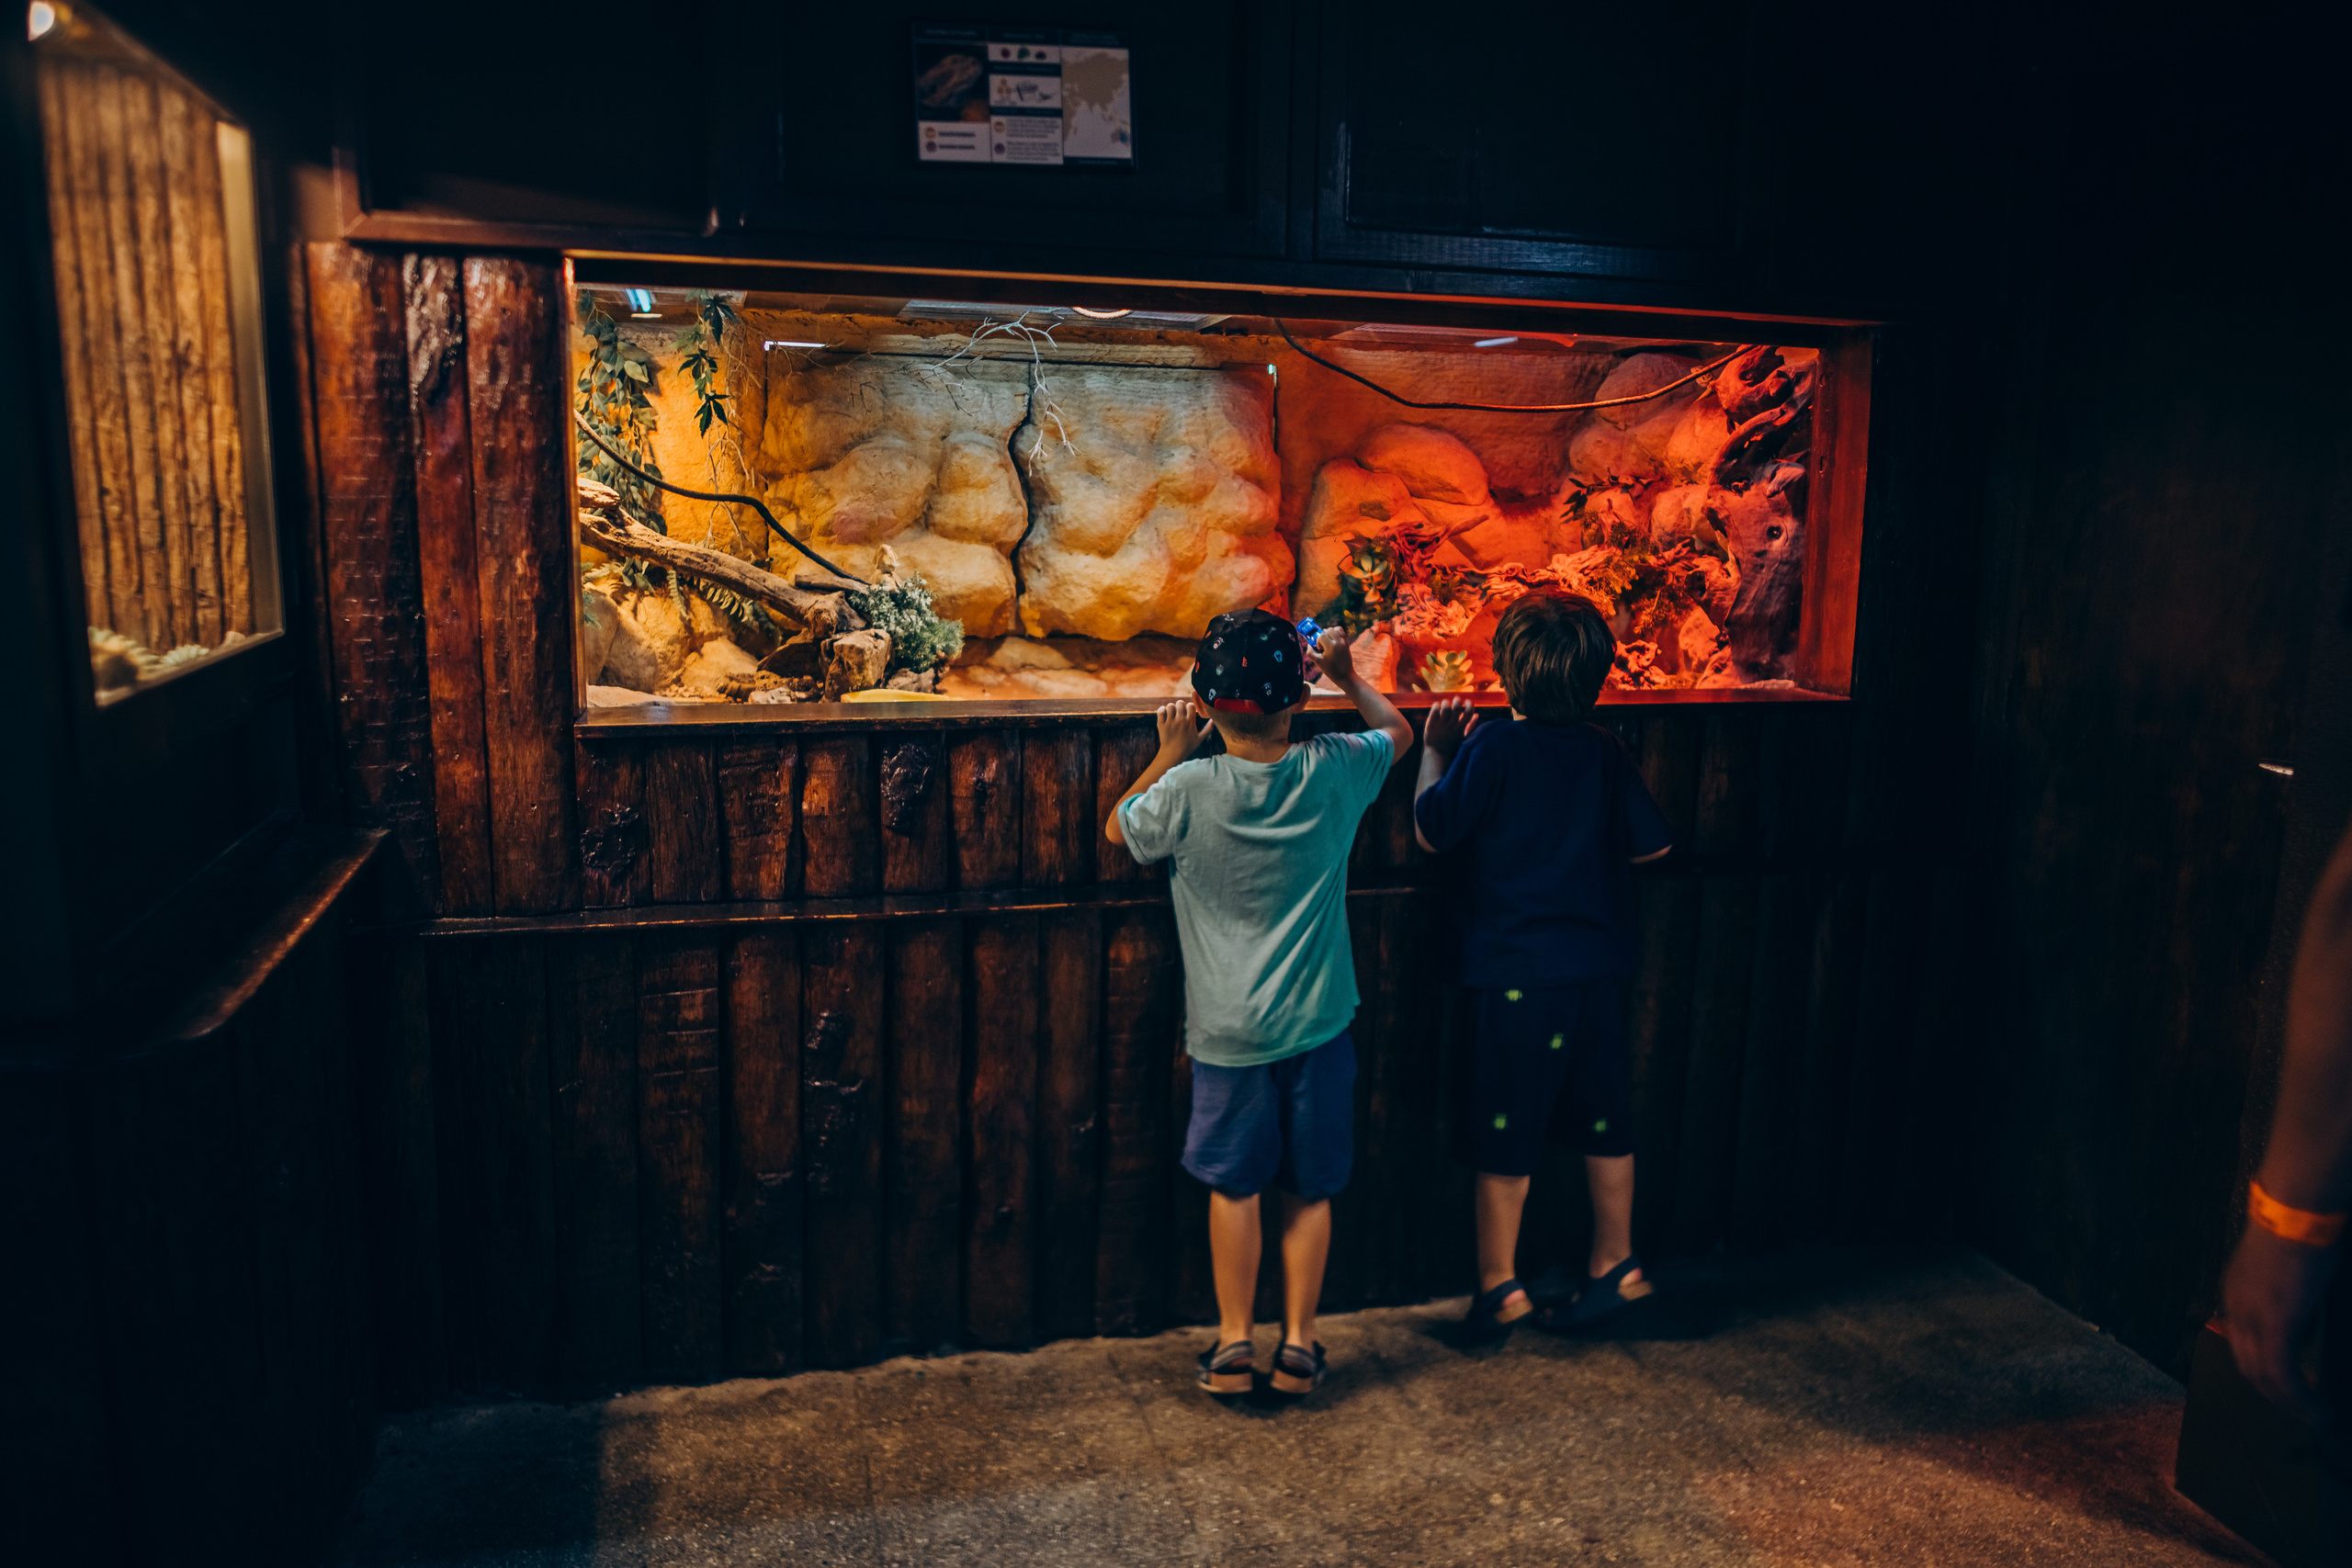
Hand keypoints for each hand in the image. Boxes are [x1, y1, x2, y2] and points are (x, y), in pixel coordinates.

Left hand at [1154, 699, 1208, 760]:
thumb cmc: (1187, 747)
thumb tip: (1213, 720)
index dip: (1190, 707)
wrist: (1173, 754)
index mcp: (1190, 722)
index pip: (1191, 705)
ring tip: (1172, 714)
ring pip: (1170, 705)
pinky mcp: (1161, 724)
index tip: (1189, 712)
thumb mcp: (1199, 739)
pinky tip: (1165, 714)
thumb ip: (1207, 729)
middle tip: (1180, 712)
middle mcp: (1180, 720)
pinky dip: (1162, 710)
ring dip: (1171, 708)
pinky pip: (1160, 710)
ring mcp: (1170, 722)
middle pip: (1180, 703)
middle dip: (1180, 706)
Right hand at [1311, 626, 1356, 686]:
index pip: (1321, 636)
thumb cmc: (1331, 670)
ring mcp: (1344, 642)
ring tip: (1328, 641)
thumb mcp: (1318, 662)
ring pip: (1336, 628)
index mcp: (1332, 647)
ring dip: (1330, 633)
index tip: (1320, 650)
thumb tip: (1309, 644)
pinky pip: (1341, 632)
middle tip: (1324, 645)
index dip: (1318, 642)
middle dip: (1324, 635)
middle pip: (1328, 630)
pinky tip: (1333, 641)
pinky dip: (1336, 633)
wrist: (1345, 675)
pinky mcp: (1347, 643)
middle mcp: (1339, 642)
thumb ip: (1310, 652)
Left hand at [1424, 696, 1479, 759]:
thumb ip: (1470, 726)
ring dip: (1446, 703)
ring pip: (1445, 708)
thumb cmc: (1452, 745)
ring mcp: (1441, 725)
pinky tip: (1437, 705)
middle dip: (1457, 701)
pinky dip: (1436, 706)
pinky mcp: (1431, 725)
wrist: (1437, 754)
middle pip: (1456, 709)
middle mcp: (1451, 726)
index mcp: (1460, 729)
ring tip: (1446, 703)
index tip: (1468, 701)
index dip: (1470, 705)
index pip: (1468, 714)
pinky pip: (1434, 711)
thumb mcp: (1463, 737)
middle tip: (1457, 699)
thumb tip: (1476, 714)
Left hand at [2222, 1222, 2340, 1423]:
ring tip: (2315, 1415)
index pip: (2242, 1345)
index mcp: (2235, 1295)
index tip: (2288, 1389)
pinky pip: (2283, 1373)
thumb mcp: (2288, 1273)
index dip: (2264, 1371)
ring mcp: (2252, 1316)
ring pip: (2264, 1377)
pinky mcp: (2275, 1322)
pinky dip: (2299, 1397)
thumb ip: (2289, 1304)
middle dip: (2275, 1394)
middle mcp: (2235, 1308)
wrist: (2296, 1208)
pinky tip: (2317, 1408)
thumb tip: (2302, 1334)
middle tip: (2303, 1410)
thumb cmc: (2301, 1230)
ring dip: (2290, 1402)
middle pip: (2247, 1366)